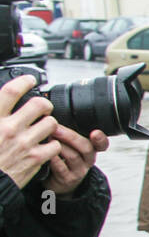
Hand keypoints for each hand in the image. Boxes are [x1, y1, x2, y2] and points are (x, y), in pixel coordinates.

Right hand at [0, 75, 60, 189]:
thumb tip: (0, 100)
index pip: (10, 92)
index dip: (23, 81)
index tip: (30, 79)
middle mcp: (10, 129)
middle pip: (39, 104)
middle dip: (44, 104)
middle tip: (42, 108)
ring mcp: (25, 143)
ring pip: (51, 123)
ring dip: (49, 124)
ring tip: (43, 128)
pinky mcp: (36, 158)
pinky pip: (55, 144)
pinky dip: (53, 144)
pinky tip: (45, 145)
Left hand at [46, 125, 108, 195]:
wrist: (59, 181)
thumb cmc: (62, 158)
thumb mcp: (70, 145)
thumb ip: (68, 133)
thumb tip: (53, 116)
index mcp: (91, 149)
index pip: (102, 144)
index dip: (101, 139)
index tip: (95, 132)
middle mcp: (88, 160)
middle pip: (86, 147)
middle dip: (70, 136)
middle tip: (55, 128)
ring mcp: (79, 170)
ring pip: (73, 156)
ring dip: (60, 145)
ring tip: (47, 137)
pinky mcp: (68, 179)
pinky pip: (61, 168)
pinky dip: (54, 159)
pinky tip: (47, 153)